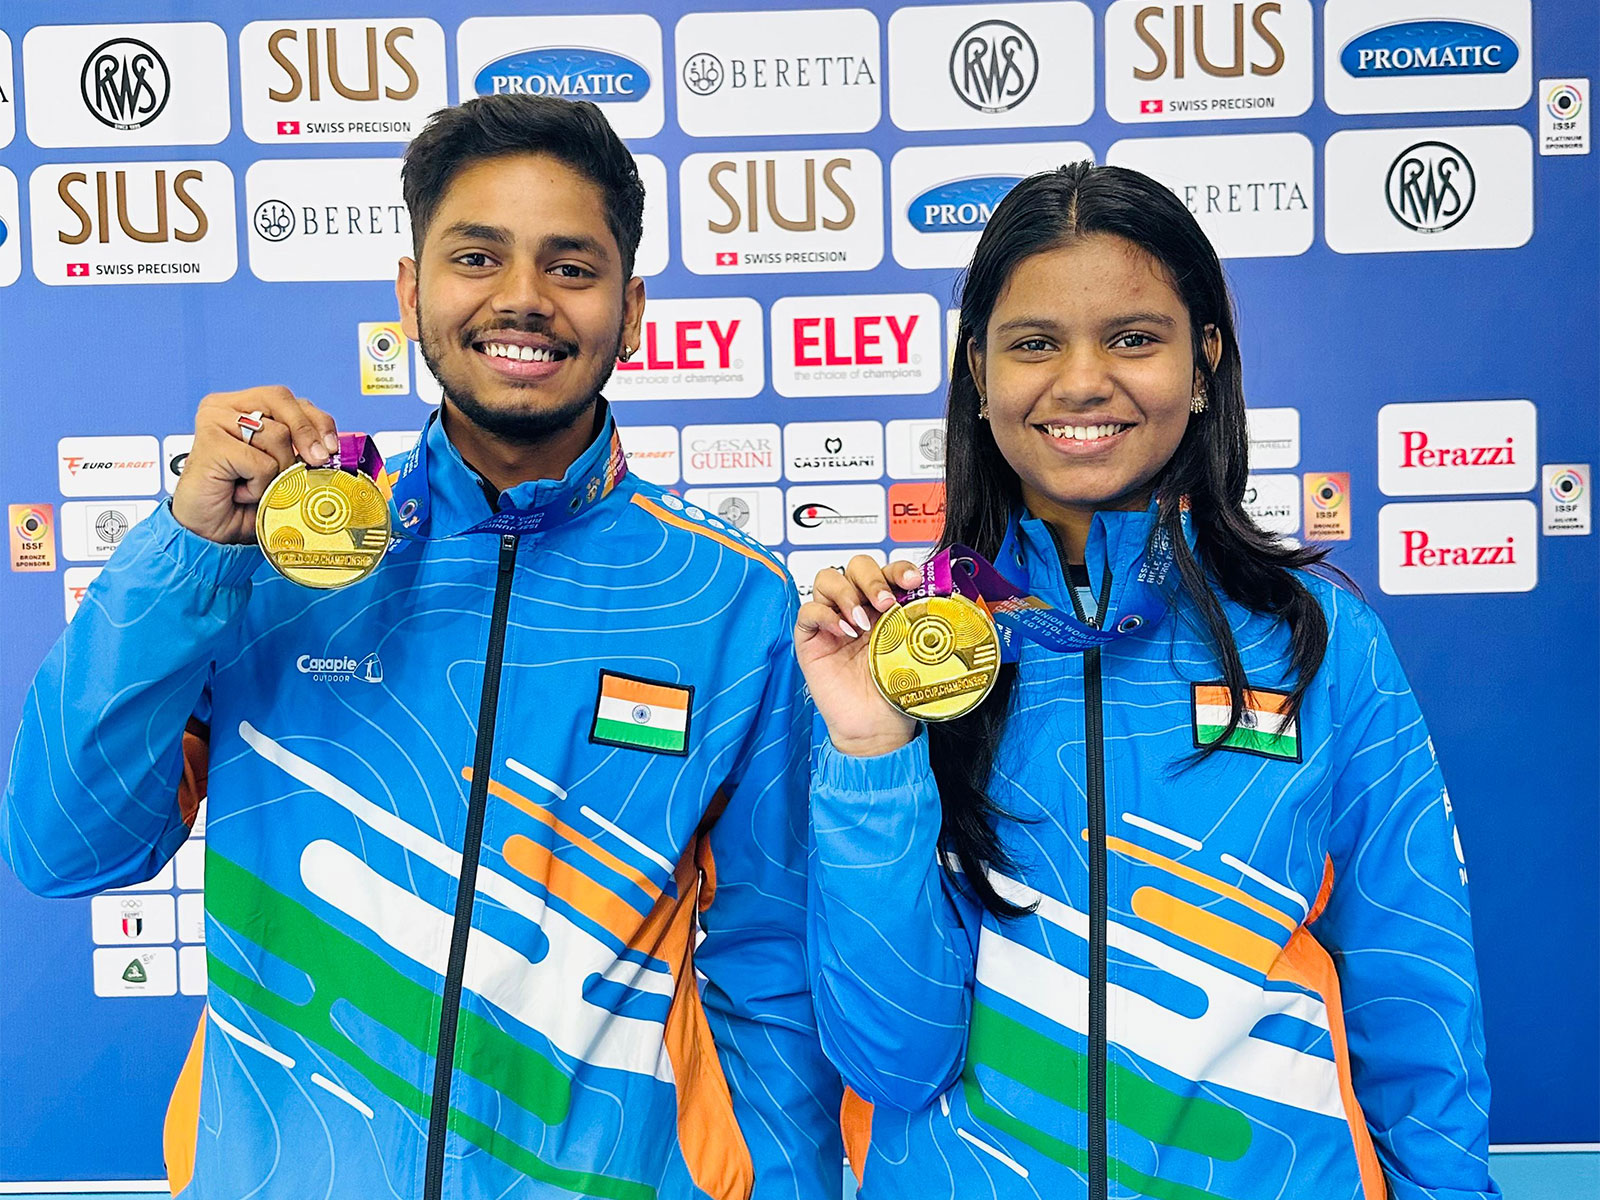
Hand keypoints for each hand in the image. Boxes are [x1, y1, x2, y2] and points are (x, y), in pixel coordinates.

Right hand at [171, 387, 339, 544]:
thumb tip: (332, 449)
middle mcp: (225, 407)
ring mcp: (215, 421)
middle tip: (318, 460)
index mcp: (243, 406)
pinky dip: (259, 485)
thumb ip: (300, 450)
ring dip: (277, 471)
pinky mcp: (210, 441)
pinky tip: (241, 491)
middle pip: (282, 401)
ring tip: (255, 485)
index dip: (316, 420)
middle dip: (307, 433)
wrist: (208, 530)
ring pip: (276, 435)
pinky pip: (260, 462)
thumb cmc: (242, 501)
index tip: (332, 447)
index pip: (289, 399)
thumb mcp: (280, 468)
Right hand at [795, 556, 922, 756]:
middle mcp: (859, 608)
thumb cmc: (895, 692)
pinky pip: (809, 611)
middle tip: (885, 603)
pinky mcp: (811, 639)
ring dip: (846, 593)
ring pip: (828, 579)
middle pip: (856, 566)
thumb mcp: (915, 651)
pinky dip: (825, 615)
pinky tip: (843, 632)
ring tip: (861, 622)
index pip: (888, 570)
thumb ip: (919, 622)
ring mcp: (833, 621)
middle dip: (872, 578)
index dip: (898, 568)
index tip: (912, 581)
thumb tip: (941, 596)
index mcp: (886, 607)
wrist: (876, 727)